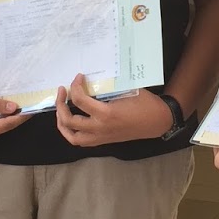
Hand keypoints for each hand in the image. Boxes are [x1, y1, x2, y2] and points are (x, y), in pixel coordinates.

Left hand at [54, 76, 172, 147]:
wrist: (157, 122)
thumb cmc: (146, 104)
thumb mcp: (127, 90)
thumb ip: (109, 87)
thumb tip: (93, 78)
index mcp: (106, 114)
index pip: (80, 100)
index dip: (76, 86)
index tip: (78, 77)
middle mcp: (100, 128)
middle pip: (69, 120)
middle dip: (60, 104)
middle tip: (63, 91)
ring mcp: (101, 137)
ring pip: (72, 136)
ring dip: (62, 123)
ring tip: (61, 110)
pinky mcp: (104, 141)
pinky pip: (81, 141)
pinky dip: (72, 132)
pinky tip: (72, 121)